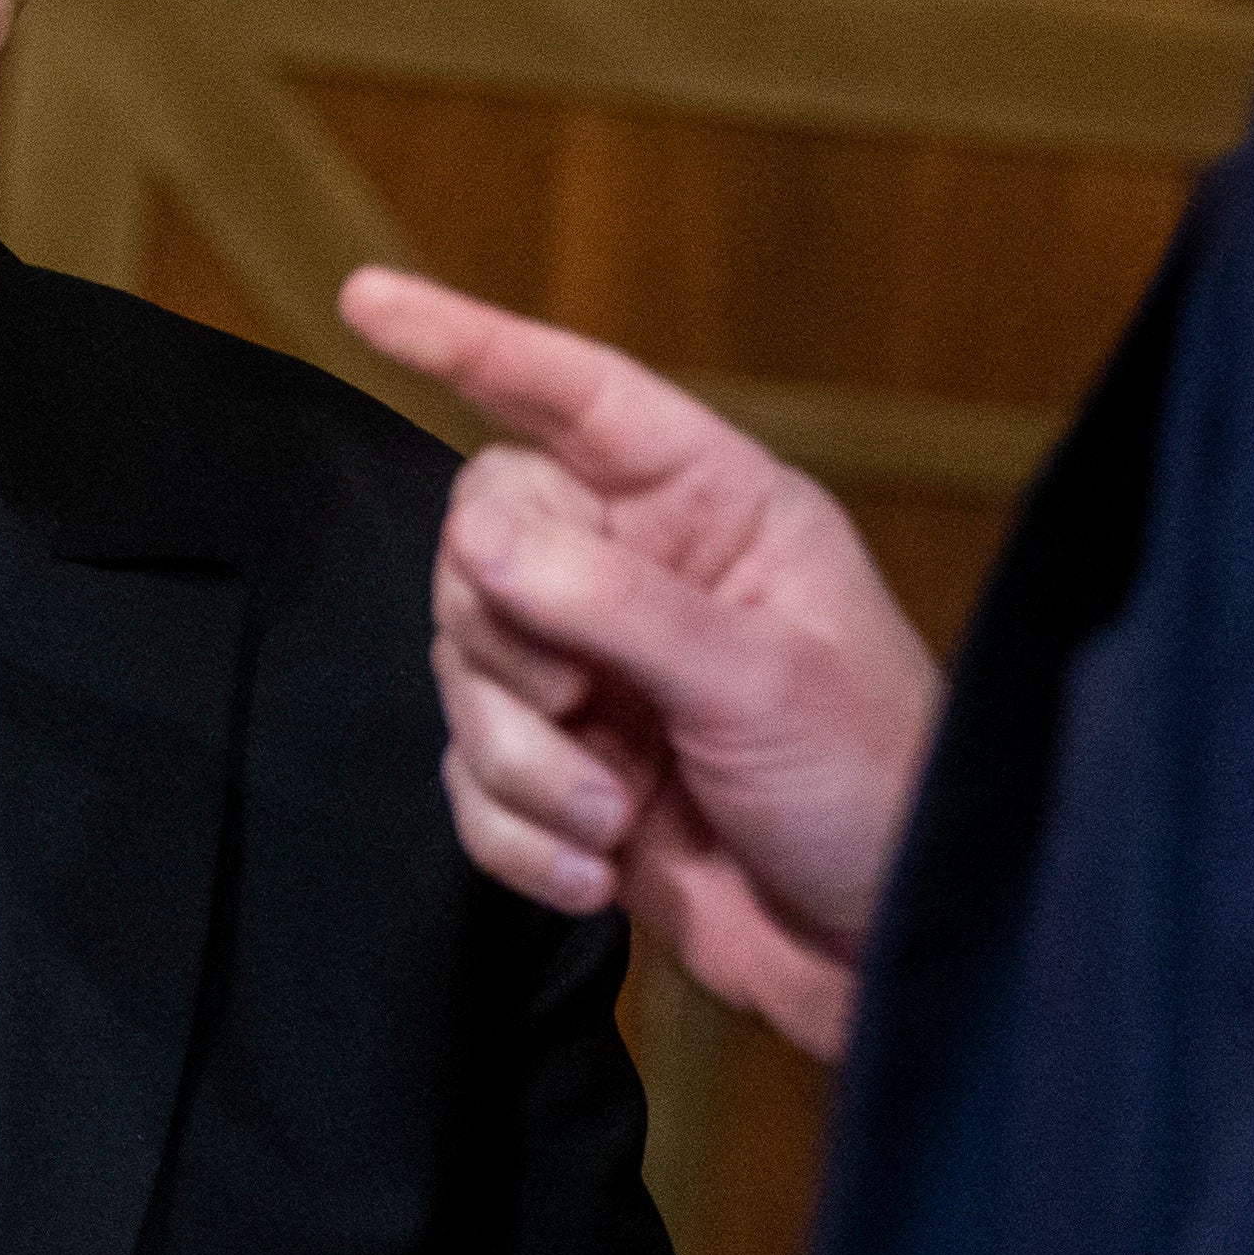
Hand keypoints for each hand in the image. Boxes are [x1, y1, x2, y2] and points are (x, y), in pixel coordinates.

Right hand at [340, 267, 943, 1060]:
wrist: (888, 955)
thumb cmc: (874, 788)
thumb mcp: (760, 682)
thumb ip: (616, 605)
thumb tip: (476, 541)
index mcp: (711, 507)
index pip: (575, 394)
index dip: (470, 342)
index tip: (365, 299)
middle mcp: (639, 571)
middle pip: (480, 541)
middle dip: (507, 641)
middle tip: (583, 709)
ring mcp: (594, 676)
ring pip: (462, 667)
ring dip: (521, 762)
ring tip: (614, 822)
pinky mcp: (563, 777)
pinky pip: (469, 777)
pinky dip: (515, 836)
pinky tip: (592, 879)